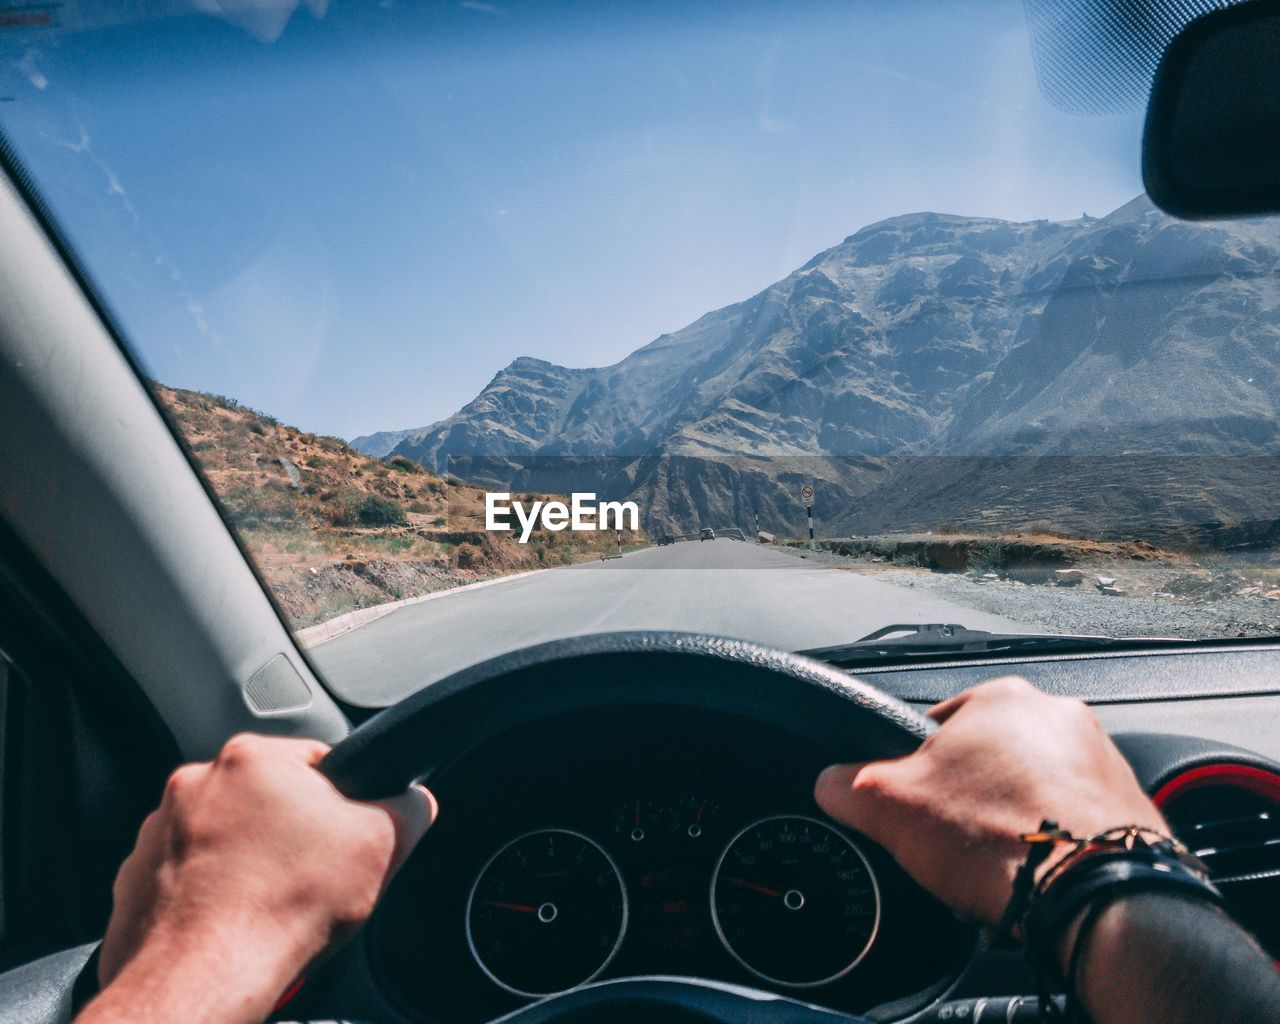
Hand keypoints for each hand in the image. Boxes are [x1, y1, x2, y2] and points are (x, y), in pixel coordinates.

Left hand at [86, 734, 435, 1023]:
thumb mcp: (382, 845)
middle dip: (293, 836)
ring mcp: (158, 833)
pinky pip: (190, 878)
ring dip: (251, 865)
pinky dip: (213, 897)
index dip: (344, 803)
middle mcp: (195, 784)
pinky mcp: (135, 880)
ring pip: (228, 839)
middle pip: (270, 800)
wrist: (203, 980)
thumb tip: (414, 801)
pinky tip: (237, 924)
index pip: (317, 762)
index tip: (345, 839)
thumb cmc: (281, 909)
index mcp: (252, 757)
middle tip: (313, 877)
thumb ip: (409, 806)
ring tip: (273, 905)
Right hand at [814, 677, 1164, 924]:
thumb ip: (847, 785)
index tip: (919, 811)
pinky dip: (1055, 845)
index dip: (919, 776)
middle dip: (971, 802)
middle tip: (956, 846)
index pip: (937, 729)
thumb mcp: (889, 808)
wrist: (1094, 892)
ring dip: (1014, 823)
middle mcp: (1057, 715)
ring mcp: (1101, 758)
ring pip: (1034, 791)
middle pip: (989, 761)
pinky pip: (1076, 821)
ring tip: (998, 870)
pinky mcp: (1132, 803)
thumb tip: (830, 783)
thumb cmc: (1001, 838)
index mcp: (998, 697)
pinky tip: (1038, 877)